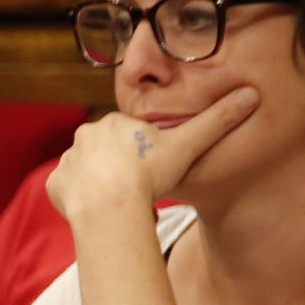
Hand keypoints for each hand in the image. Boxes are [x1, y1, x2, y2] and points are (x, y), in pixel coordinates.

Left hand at [46, 91, 258, 222]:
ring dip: (103, 187)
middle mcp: (84, 136)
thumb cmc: (148, 175)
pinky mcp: (53, 186)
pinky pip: (68, 192)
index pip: (130, 138)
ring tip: (121, 204)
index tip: (153, 174)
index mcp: (113, 122)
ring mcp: (66, 161)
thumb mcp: (188, 145)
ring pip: (89, 174)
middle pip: (109, 155)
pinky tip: (97, 209)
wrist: (109, 206)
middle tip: (139, 192)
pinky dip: (82, 201)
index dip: (145, 158)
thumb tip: (252, 95)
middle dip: (124, 172)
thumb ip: (217, 120)